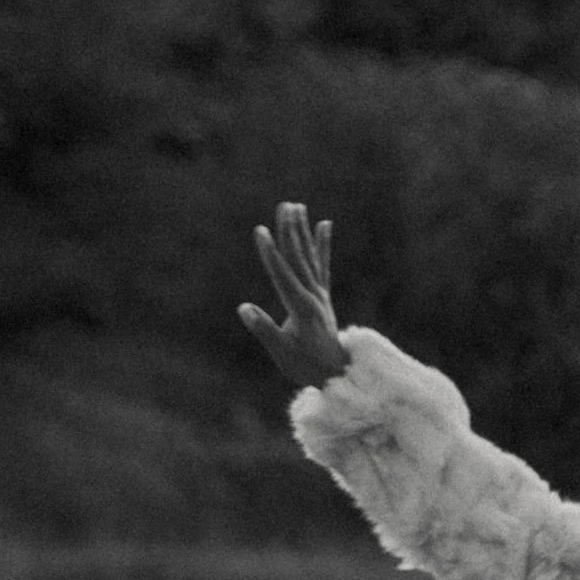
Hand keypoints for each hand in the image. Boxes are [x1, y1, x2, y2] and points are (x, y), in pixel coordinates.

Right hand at [238, 201, 347, 387]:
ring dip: (302, 231)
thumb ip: (264, 330)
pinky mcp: (323, 296)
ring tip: (298, 207)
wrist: (336, 374)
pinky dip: (322, 245)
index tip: (261, 231)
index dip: (271, 253)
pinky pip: (322, 265)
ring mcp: (320, 294)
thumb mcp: (282, 353)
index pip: (283, 275)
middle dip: (290, 232)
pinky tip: (325, 225)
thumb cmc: (305, 366)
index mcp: (301, 308)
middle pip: (299, 258)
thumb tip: (243, 308)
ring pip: (309, 256)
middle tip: (285, 206)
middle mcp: (314, 296)